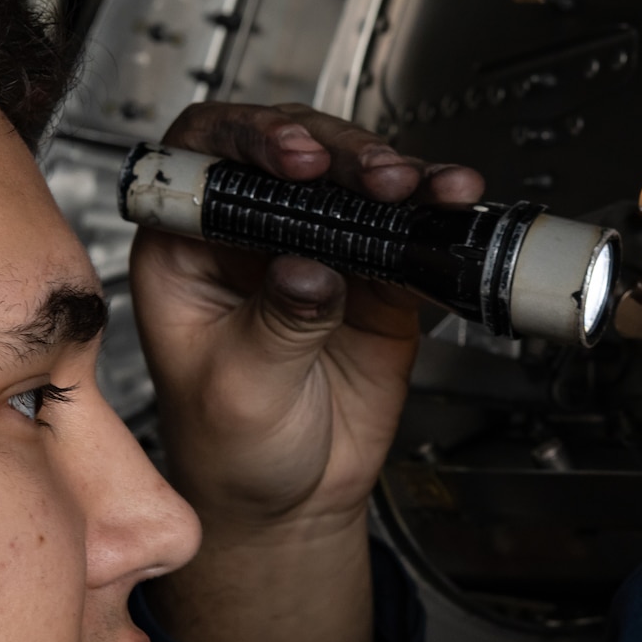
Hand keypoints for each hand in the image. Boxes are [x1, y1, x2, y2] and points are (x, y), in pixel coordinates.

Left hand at [130, 102, 481, 641]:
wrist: (290, 500)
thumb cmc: (230, 447)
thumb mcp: (240, 389)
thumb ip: (276, 325)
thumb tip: (309, 268)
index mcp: (187, 247)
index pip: (206, 157)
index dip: (248, 141)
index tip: (294, 160)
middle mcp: (250, 234)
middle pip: (293, 155)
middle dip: (338, 154)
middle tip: (375, 177)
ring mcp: (316, 247)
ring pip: (354, 183)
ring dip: (392, 175)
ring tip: (422, 188)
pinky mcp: (372, 276)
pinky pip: (406, 234)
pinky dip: (434, 219)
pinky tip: (454, 208)